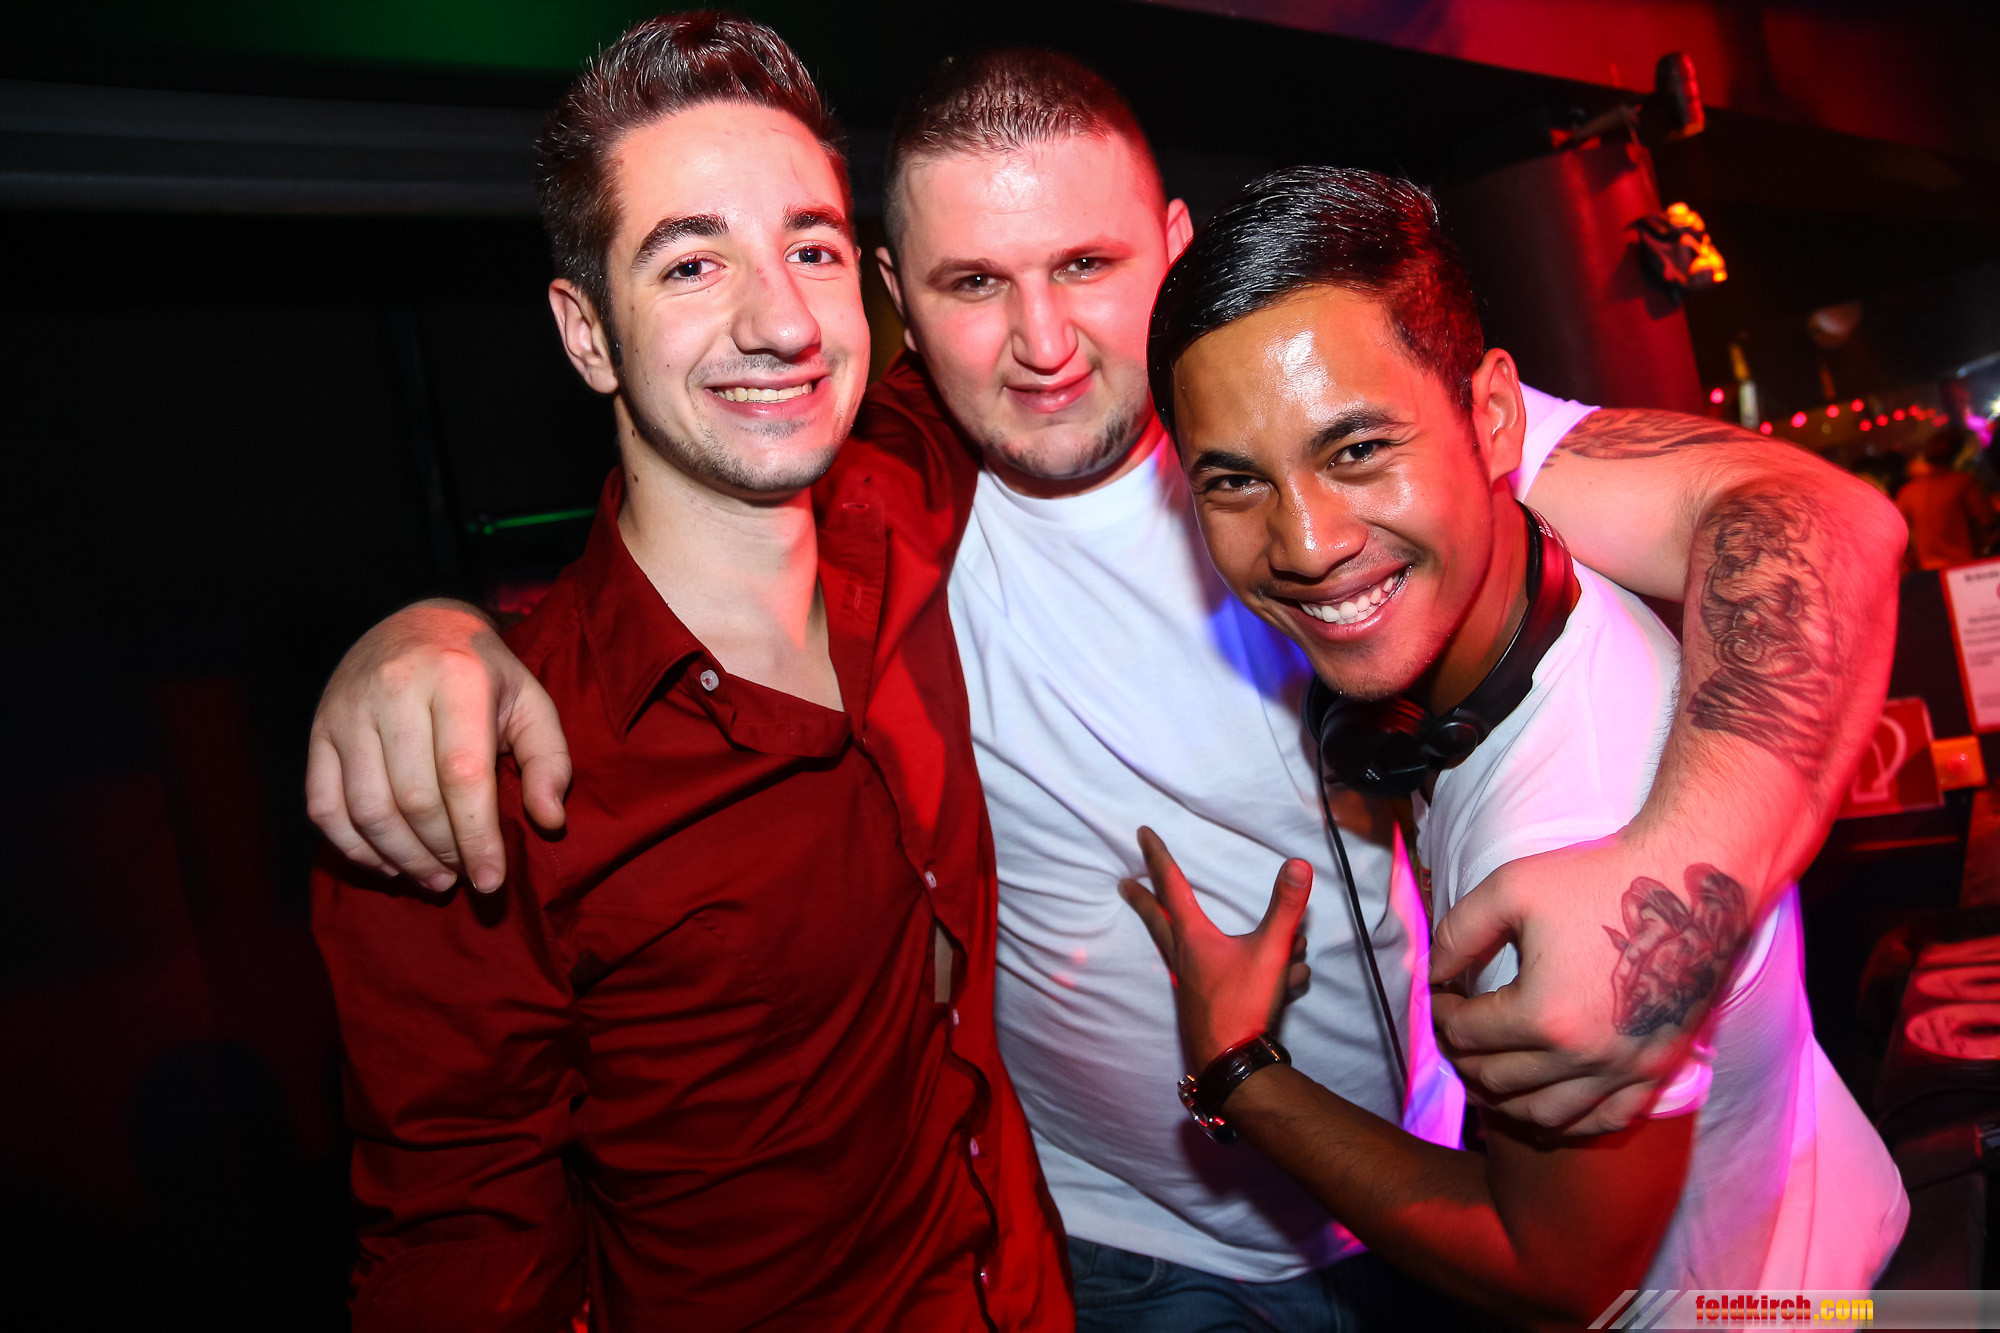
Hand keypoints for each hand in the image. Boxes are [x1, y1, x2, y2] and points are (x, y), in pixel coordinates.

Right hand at [304, 599, 570, 892]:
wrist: (417, 624)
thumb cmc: (483, 675)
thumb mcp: (531, 704)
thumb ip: (549, 761)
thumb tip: (550, 821)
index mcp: (455, 678)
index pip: (462, 776)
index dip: (477, 837)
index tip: (491, 880)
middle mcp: (394, 690)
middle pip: (413, 799)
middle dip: (442, 853)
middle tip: (463, 877)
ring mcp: (347, 710)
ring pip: (367, 810)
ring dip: (402, 858)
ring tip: (434, 878)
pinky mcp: (318, 731)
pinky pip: (324, 806)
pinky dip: (353, 848)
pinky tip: (388, 863)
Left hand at [1119, 826, 1312, 1070]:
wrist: (1231, 1064)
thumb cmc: (1242, 1007)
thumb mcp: (1269, 952)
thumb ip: (1286, 908)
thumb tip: (1298, 865)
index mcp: (1193, 937)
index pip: (1171, 885)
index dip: (1158, 856)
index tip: (1141, 834)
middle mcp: (1184, 957)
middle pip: (1159, 919)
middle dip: (1145, 899)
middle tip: (1125, 885)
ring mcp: (1191, 983)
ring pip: (1204, 951)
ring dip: (1231, 945)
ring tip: (1271, 953)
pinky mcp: (1205, 1004)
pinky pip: (1231, 978)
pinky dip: (1260, 975)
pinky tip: (1290, 984)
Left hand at [1429, 831, 1747, 1134]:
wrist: (1684, 884)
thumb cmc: (1595, 881)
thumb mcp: (1511, 889)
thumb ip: (1459, 933)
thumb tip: (1432, 973)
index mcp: (1543, 1014)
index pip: (1468, 1034)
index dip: (1443, 1016)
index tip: (1441, 998)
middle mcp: (1583, 1056)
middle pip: (1498, 1080)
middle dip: (1464, 1059)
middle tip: (1455, 1037)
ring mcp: (1624, 1069)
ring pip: (1545, 1115)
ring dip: (1504, 1103)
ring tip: (1487, 1077)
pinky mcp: (1657, 1070)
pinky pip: (1605, 1121)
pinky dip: (1568, 1123)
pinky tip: (1546, 1108)